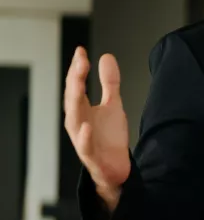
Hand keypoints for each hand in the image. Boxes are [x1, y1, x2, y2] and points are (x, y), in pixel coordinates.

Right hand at [64, 46, 130, 211]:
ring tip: (78, 85)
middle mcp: (78, 122)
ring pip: (73, 120)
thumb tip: (106, 56)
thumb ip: (110, 83)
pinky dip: (84, 137)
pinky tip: (87, 126)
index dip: (78, 67)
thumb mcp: (113, 106)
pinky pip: (84, 146)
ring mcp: (82, 139)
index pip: (76, 85)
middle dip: (75, 79)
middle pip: (72, 98)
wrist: (115, 168)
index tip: (82, 51)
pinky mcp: (91, 156)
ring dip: (74, 103)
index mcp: (81, 109)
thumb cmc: (108, 137)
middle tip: (80, 62)